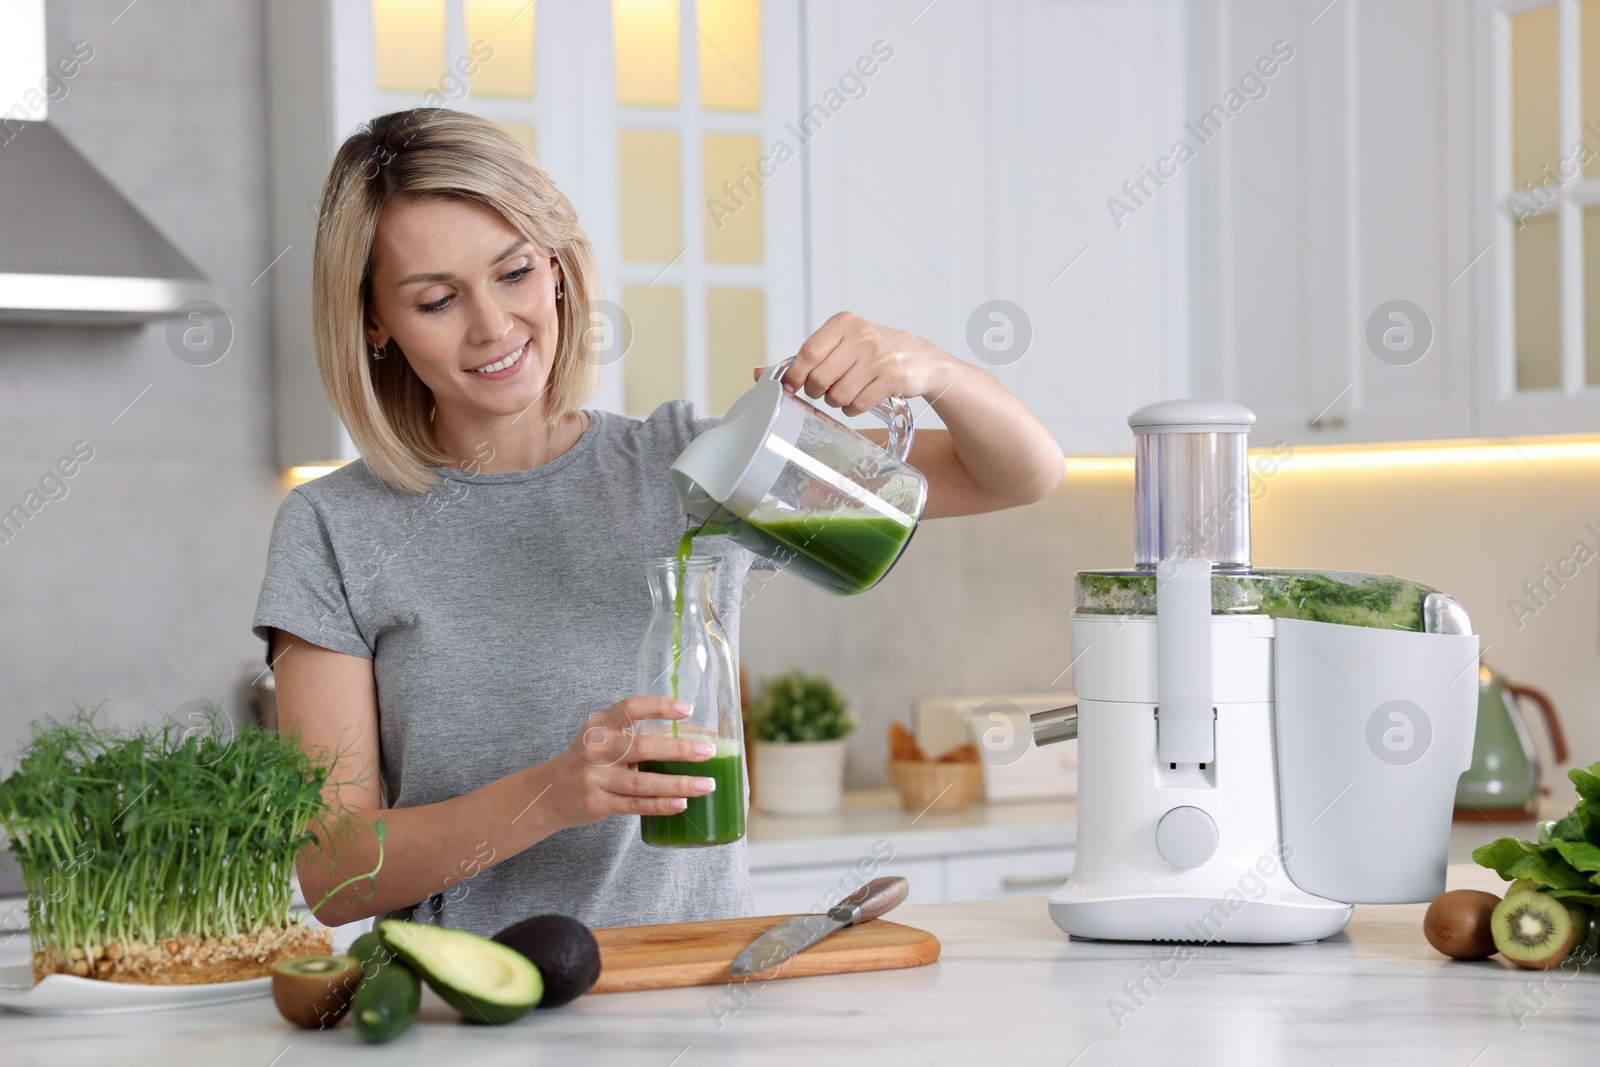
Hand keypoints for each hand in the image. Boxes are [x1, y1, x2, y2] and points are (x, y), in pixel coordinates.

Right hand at [545, 696, 719, 829]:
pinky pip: (635, 805)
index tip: (687, 709)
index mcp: (600, 725)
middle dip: (679, 749)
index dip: (659, 706)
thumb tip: (703, 736)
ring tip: (706, 784)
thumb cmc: (594, 759)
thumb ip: (647, 735)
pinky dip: (660, 805)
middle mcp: (596, 749)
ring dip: (678, 783)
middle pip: (641, 747)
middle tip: (709, 750)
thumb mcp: (609, 739)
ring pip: (643, 782)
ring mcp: (595, 778)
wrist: (552, 791)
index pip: (630, 709)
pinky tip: (681, 804)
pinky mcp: (598, 804)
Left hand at [758, 311, 954, 415]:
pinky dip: (853, 408)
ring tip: (847, 391)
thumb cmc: (872, 352)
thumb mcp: (839, 345)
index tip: (793, 387)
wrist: (922, 359)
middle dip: (817, 391)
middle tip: (825, 389)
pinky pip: (857, 405)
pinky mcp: (892, 378)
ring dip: (837, 401)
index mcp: (844, 323)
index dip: (795, 376)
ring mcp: (879, 357)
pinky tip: (861, 398)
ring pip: (837, 395)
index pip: (807, 352)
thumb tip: (758, 374)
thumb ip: (801, 360)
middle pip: (820, 378)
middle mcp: (862, 336)